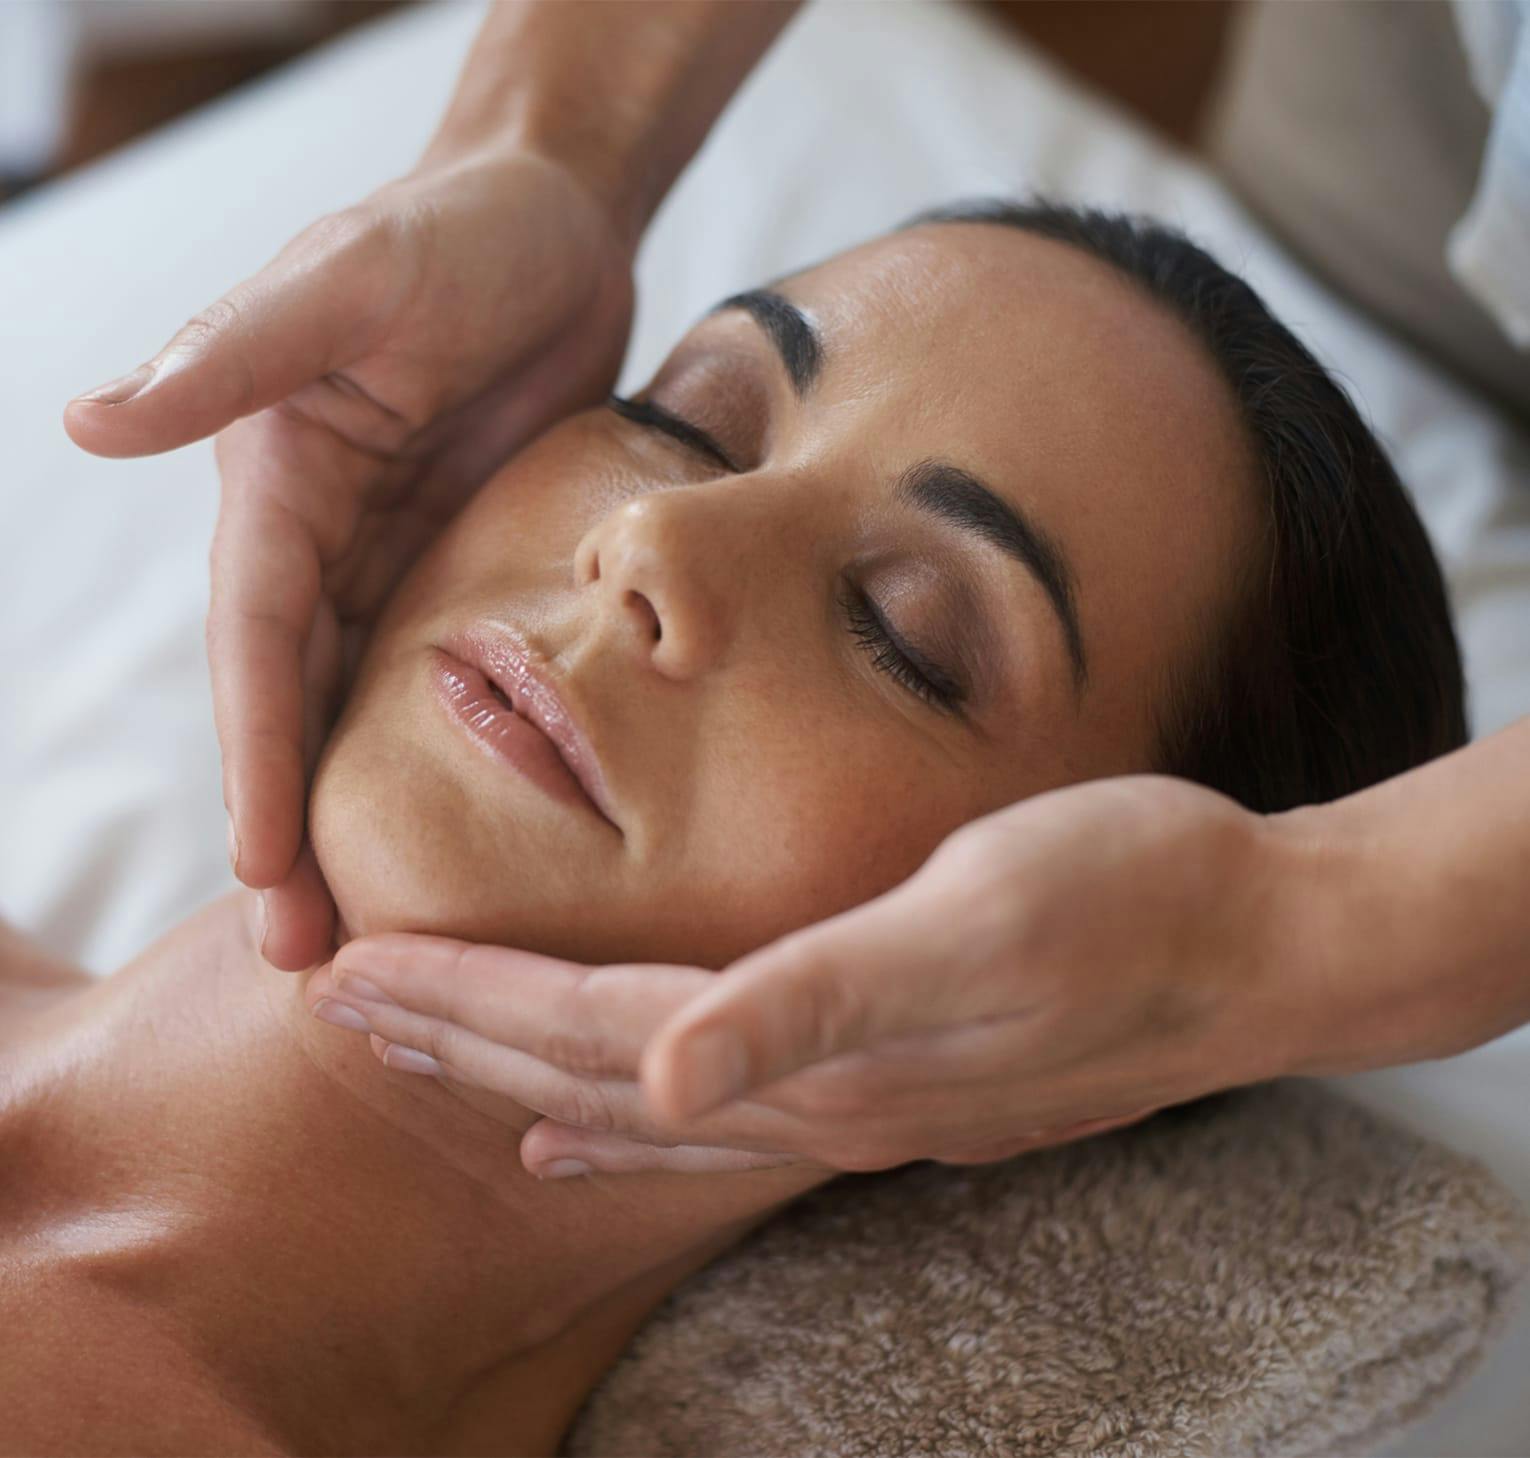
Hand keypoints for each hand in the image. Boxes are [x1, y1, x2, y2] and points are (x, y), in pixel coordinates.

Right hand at [63, 150, 634, 967]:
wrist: (553, 219)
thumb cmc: (452, 231)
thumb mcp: (349, 283)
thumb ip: (236, 358)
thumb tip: (87, 420)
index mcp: (278, 489)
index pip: (258, 648)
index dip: (259, 760)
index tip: (266, 871)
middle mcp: (321, 539)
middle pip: (299, 708)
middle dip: (296, 832)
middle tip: (309, 964)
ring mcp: (396, 559)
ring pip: (364, 714)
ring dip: (360, 822)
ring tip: (375, 937)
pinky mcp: (467, 566)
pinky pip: (443, 678)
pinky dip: (435, 761)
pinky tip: (453, 838)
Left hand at [304, 776, 1318, 1176]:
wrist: (1254, 938)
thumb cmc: (1122, 898)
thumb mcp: (972, 923)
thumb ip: (812, 1004)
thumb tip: (658, 1082)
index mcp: (812, 1049)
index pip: (590, 1031)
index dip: (467, 1003)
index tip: (350, 975)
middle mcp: (816, 1095)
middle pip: (590, 1075)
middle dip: (459, 1042)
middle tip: (336, 1015)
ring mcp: (855, 1099)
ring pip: (641, 1097)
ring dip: (524, 1075)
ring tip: (429, 1065)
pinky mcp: (893, 1077)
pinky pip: (718, 1110)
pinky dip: (631, 1115)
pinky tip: (595, 1123)